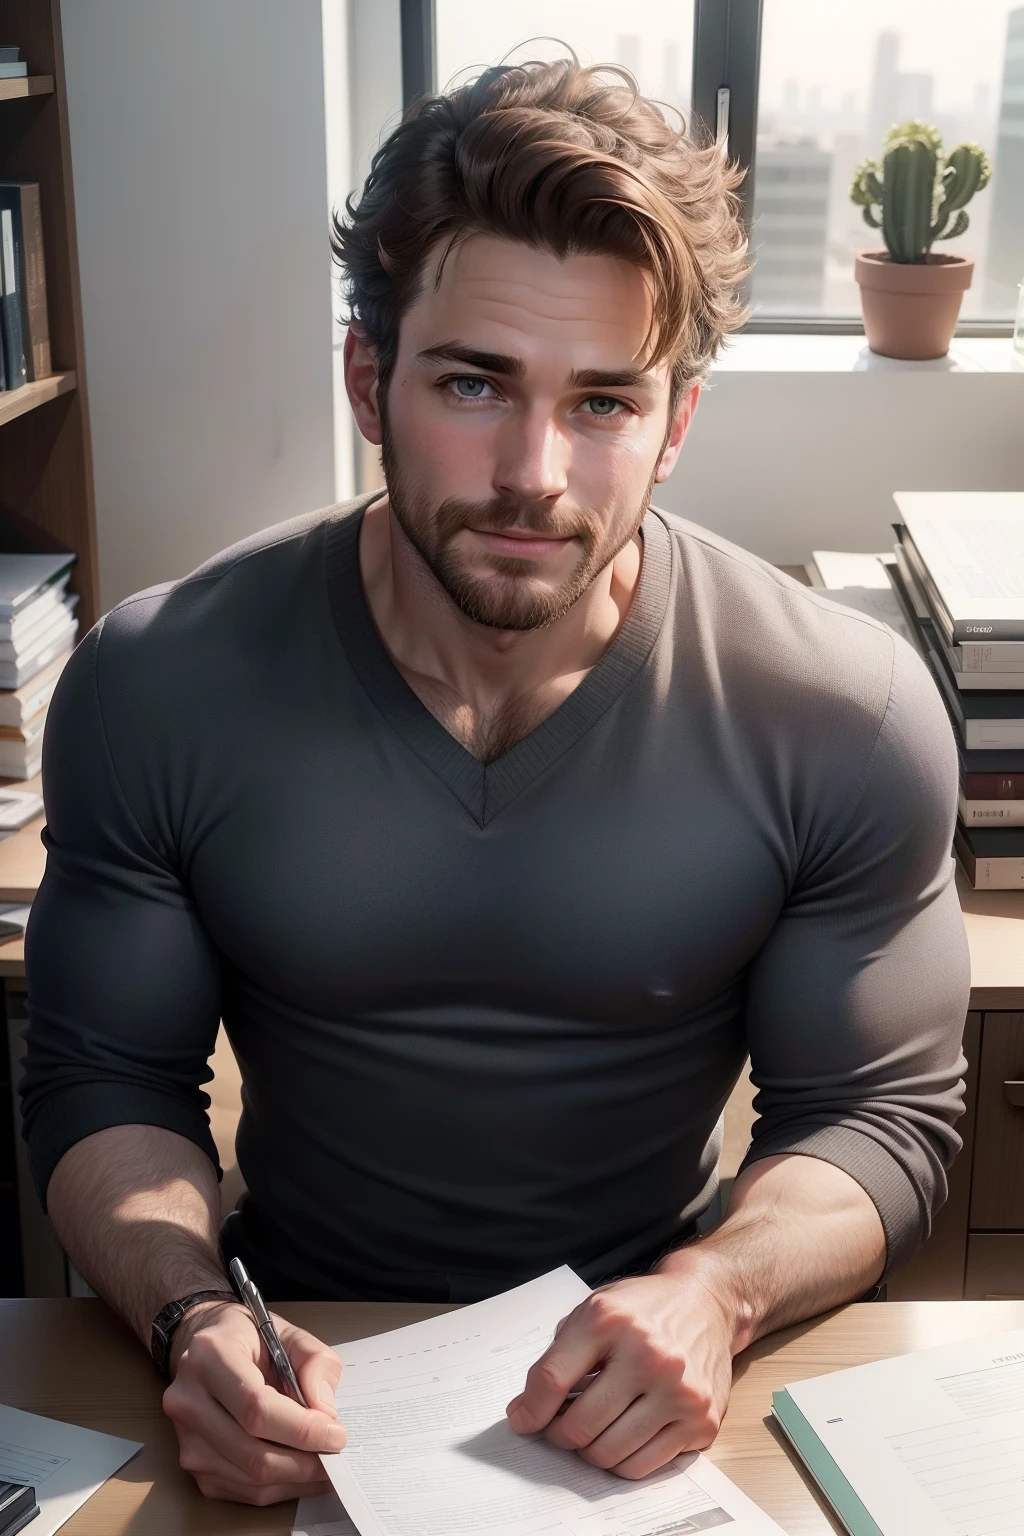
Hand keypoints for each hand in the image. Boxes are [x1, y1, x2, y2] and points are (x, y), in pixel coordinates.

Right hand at [162, 1300, 345, 1504]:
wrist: (205, 1351)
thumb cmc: (248, 1339)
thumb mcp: (288, 1333)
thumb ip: (315, 1361)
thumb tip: (324, 1410)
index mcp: (210, 1356)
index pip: (256, 1408)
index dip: (301, 1428)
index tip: (336, 1434)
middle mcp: (188, 1400)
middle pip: (252, 1452)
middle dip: (304, 1460)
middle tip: (337, 1455)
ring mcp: (186, 1439)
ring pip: (249, 1479)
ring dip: (295, 1478)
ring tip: (324, 1463)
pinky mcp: (192, 1466)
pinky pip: (242, 1491)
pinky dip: (278, 1487)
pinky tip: (299, 1470)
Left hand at [505, 1270, 736, 1479]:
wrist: (708, 1303)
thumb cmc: (642, 1310)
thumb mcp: (591, 1312)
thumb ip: (556, 1360)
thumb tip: (525, 1414)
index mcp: (611, 1320)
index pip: (553, 1380)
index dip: (530, 1409)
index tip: (523, 1421)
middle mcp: (650, 1356)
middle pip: (580, 1426)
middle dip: (560, 1434)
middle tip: (562, 1425)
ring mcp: (680, 1392)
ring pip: (609, 1454)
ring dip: (590, 1450)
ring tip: (594, 1427)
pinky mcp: (702, 1421)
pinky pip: (643, 1466)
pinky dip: (622, 1460)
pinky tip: (622, 1434)